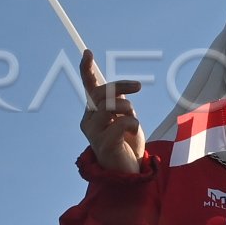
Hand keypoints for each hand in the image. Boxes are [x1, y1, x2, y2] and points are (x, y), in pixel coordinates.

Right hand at [80, 49, 145, 173]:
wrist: (128, 172)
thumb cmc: (126, 143)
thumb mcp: (125, 117)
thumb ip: (118, 103)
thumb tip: (115, 90)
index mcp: (93, 112)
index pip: (88, 87)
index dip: (87, 69)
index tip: (87, 52)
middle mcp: (89, 121)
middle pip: (101, 93)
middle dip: (121, 85)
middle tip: (138, 86)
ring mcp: (94, 134)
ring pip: (111, 106)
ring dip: (128, 108)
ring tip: (133, 121)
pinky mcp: (104, 145)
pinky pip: (122, 123)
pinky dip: (133, 124)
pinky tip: (132, 134)